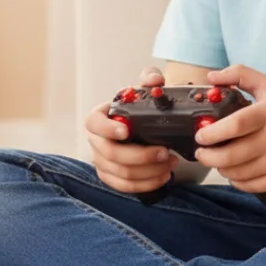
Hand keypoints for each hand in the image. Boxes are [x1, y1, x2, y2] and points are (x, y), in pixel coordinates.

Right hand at [85, 67, 179, 193]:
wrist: (141, 125)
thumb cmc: (138, 107)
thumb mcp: (144, 89)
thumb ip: (150, 79)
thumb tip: (155, 81)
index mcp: (98, 118)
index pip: (94, 123)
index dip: (108, 129)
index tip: (126, 131)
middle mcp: (95, 141)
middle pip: (111, 153)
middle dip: (141, 156)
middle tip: (165, 152)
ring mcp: (101, 161)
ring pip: (121, 173)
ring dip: (148, 171)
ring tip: (171, 163)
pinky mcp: (111, 177)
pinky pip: (125, 187)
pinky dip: (146, 184)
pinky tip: (164, 176)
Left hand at [193, 64, 265, 194]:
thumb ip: (240, 74)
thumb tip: (210, 77)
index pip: (235, 125)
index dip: (212, 133)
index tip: (200, 135)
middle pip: (231, 155)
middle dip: (208, 157)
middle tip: (201, 153)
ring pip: (238, 172)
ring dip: (220, 169)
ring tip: (217, 161)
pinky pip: (251, 185)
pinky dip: (236, 181)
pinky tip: (233, 172)